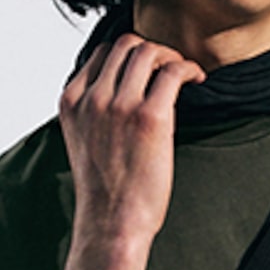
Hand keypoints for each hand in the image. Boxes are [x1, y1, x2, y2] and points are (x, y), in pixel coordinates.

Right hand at [58, 32, 206, 248]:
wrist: (111, 224)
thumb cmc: (104, 193)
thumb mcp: (84, 142)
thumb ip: (94, 113)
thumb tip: (123, 93)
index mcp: (72, 102)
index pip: (101, 54)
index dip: (128, 54)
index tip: (147, 68)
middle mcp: (93, 98)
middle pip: (125, 45)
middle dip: (151, 50)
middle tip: (169, 67)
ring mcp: (120, 105)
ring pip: (148, 51)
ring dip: (170, 56)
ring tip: (183, 73)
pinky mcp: (150, 117)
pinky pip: (173, 71)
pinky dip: (189, 68)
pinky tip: (197, 79)